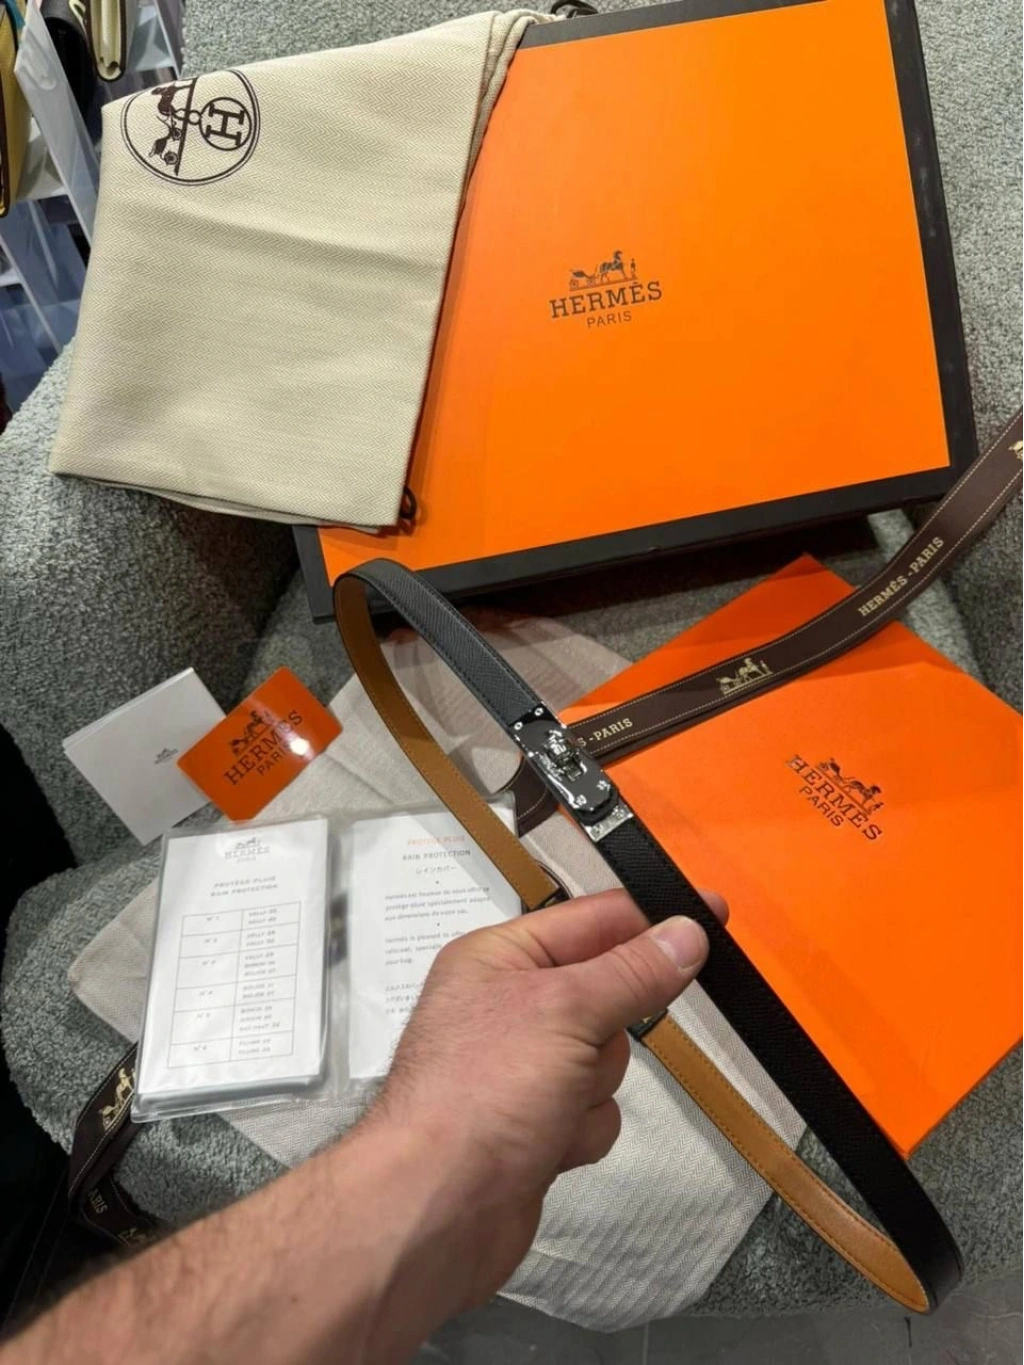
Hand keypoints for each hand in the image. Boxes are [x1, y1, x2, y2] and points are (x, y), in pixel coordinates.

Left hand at [368, 887, 725, 1315]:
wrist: (436, 1210)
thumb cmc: (479, 1094)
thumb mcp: (566, 1011)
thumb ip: (633, 972)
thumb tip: (686, 933)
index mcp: (499, 957)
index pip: (592, 919)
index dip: (651, 919)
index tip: (711, 914)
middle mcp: (508, 1006)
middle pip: (608, 993)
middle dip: (607, 1029)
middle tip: (579, 1047)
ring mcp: (522, 1069)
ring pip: (608, 1057)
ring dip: (593, 1086)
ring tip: (551, 1105)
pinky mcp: (536, 1123)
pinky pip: (596, 1109)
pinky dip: (582, 1128)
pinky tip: (549, 1143)